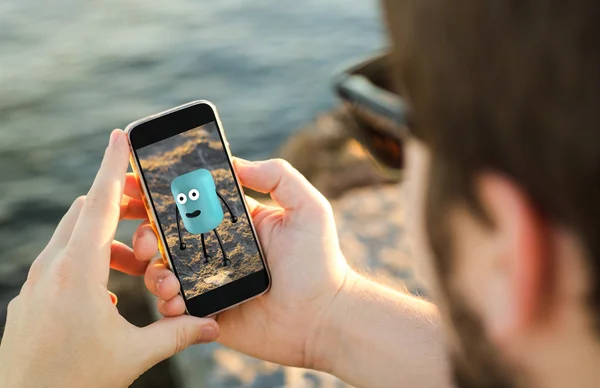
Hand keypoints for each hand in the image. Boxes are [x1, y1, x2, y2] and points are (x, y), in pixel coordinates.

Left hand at [0, 130, 218, 387]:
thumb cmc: (73, 380)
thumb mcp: (133, 355)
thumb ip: (177, 333)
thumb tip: (214, 325)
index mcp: (78, 272)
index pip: (99, 203)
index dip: (113, 165)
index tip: (122, 135)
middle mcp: (52, 268)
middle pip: (87, 212)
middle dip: (121, 205)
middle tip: (150, 215)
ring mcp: (36, 282)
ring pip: (74, 236)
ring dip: (107, 238)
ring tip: (138, 265)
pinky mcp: (30, 296)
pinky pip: (61, 260)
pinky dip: (88, 259)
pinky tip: (108, 292)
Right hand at [144, 158, 349, 369]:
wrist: (324, 318)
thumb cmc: (320, 261)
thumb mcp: (307, 207)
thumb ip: (276, 176)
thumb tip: (235, 162)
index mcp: (233, 222)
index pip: (189, 202)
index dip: (159, 192)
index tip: (133, 183)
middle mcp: (216, 249)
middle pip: (165, 235)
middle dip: (143, 231)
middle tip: (142, 237)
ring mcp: (209, 282)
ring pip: (162, 270)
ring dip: (153, 270)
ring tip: (168, 277)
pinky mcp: (206, 312)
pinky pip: (173, 307)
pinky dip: (165, 303)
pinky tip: (177, 301)